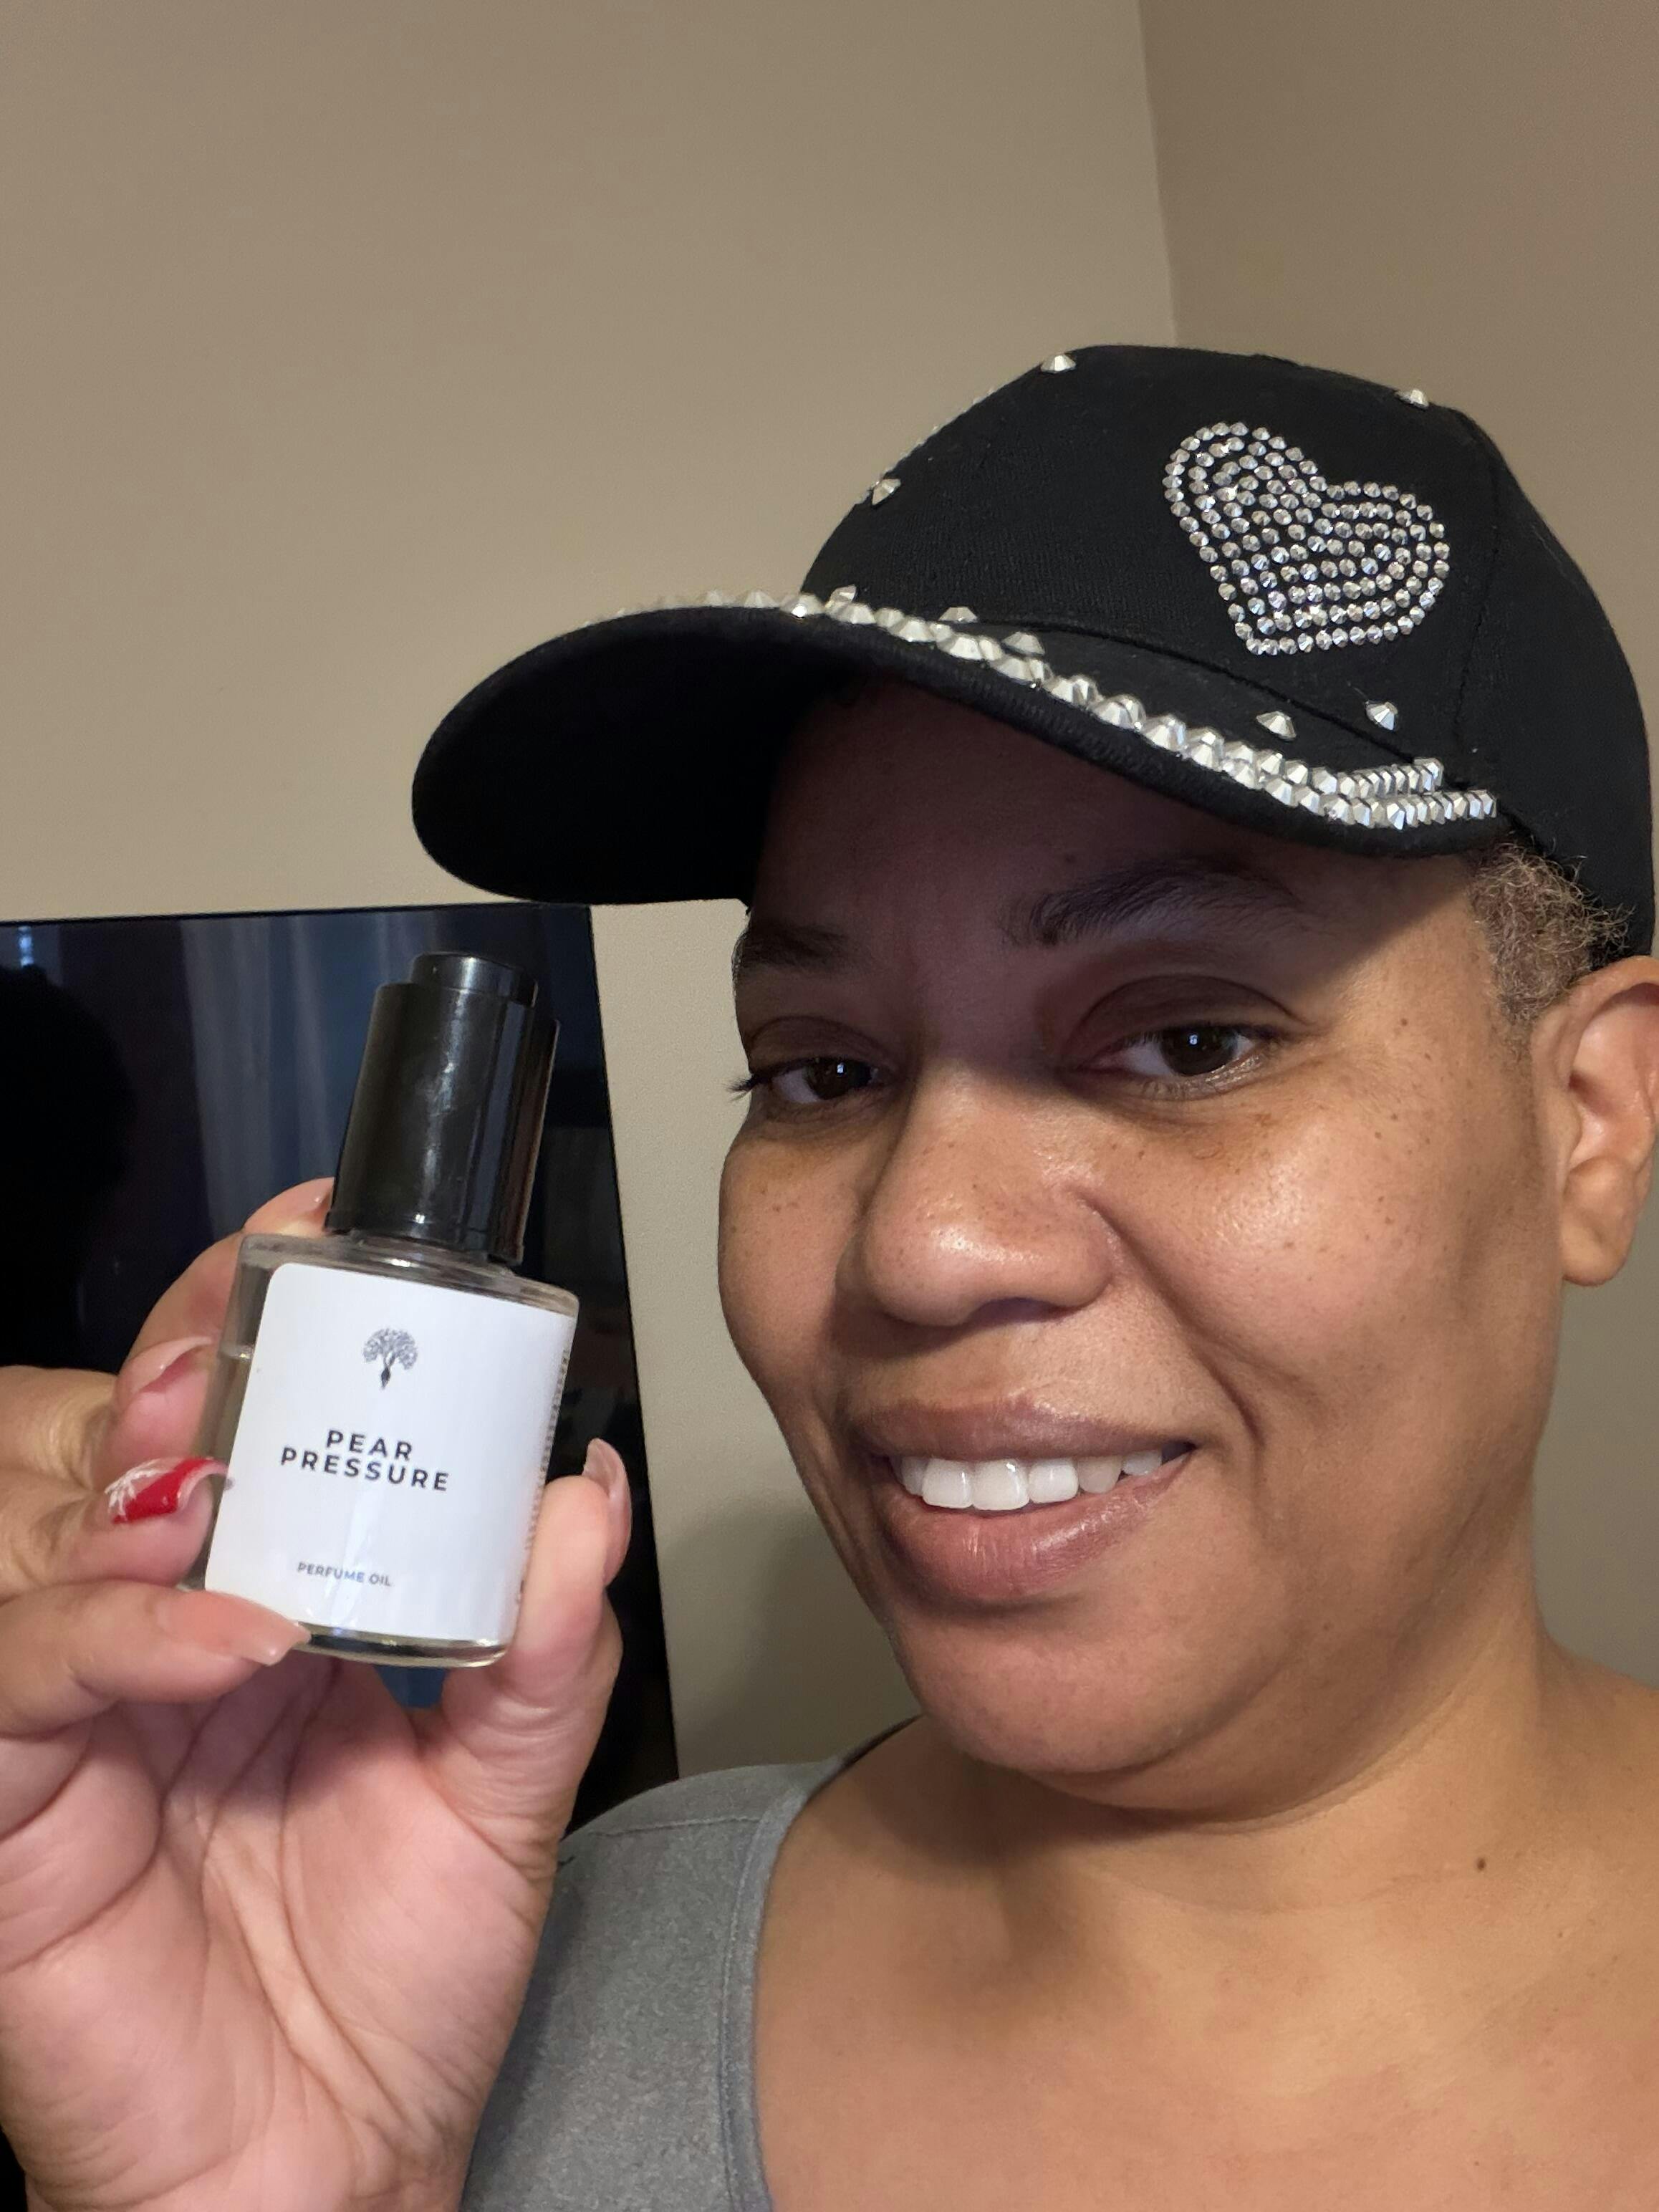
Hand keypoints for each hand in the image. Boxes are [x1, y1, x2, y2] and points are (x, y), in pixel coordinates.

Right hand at [0, 1182, 626, 2210]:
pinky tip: (232, 1634)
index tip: (327, 1237)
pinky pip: (29, 1679)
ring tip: (232, 1467)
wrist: (333, 2168)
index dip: (264, 1322)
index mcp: (270, 1605)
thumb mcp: (501, 1796)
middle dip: (196, 1357)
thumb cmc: (397, 1986)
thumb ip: (541, 1648)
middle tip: (266, 1319)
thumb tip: (586, 1492)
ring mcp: (79, 1716)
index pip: (244, 1427)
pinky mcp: (13, 1809)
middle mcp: (163, 1637)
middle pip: (138, 1442)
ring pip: (58, 1535)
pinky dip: (124, 1636)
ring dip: (149, 1474)